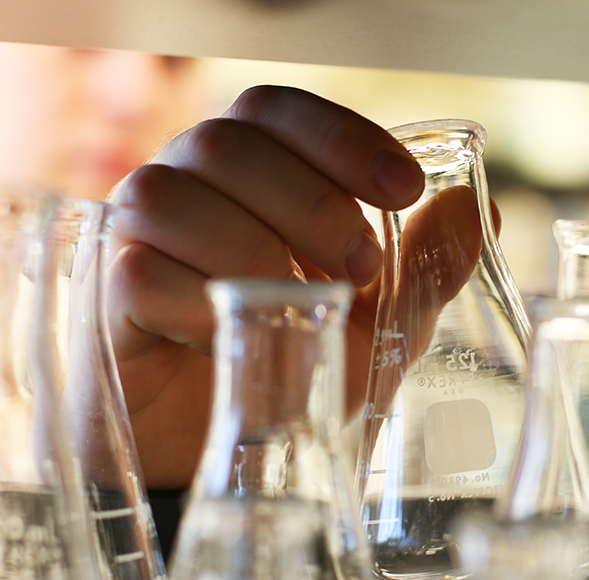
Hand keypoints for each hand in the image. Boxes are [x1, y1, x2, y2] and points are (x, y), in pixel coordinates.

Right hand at [106, 86, 486, 488]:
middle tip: (362, 264)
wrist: (225, 459)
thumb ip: (421, 268)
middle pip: (225, 142)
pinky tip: (238, 336)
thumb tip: (482, 212)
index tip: (405, 188)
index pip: (275, 110)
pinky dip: (198, 302)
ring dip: (252, 246)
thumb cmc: (294, 373)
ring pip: (168, 195)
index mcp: (245, 177)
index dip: (340, 135)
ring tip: (301, 302)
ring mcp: (132, 241)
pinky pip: (139, 272)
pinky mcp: (106, 303)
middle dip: (308, 199)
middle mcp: (181, 189)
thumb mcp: (378, 326)